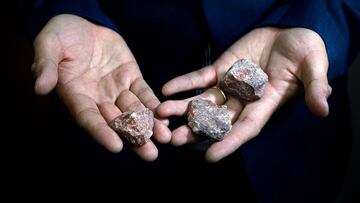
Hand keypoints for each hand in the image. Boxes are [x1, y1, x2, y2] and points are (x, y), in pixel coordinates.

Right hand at [32, 14, 170, 160]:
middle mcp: (98, 98)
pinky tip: (165, 115)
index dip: (101, 132)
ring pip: (134, 110)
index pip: (89, 118)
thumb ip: (46, 66)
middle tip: (151, 155)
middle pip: (116, 122)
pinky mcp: (131, 77)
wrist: (82, 22)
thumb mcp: (48, 46)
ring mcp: (116, 89)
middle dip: (134, 138)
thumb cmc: (60, 35)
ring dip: (150, 125)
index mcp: (76, 95)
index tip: (116, 146)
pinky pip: (143, 92)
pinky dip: (153, 103)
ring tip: (165, 137)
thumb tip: (39, 88)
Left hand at [157, 27, 331, 161]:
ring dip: (182, 108)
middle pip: (217, 119)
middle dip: (195, 130)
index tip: (210, 156)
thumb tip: (323, 110)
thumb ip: (315, 86)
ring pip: (203, 101)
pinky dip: (184, 83)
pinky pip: (200, 77)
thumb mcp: (313, 66)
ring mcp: (230, 84)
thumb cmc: (305, 50)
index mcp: (266, 103)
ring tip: (160, 113)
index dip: (229, 142)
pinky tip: (167, 88)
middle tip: (173, 140)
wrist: (289, 31)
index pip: (246, 128)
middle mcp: (244, 99)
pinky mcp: (220, 68)